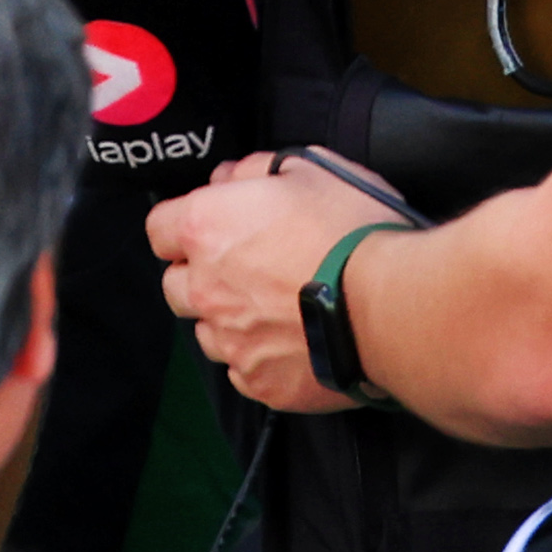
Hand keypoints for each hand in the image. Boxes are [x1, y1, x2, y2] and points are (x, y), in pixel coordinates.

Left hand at [151, 152, 373, 413]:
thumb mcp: (313, 172)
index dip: (186, 224)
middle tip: (249, 267)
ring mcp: (230, 341)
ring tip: (277, 309)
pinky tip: (295, 342)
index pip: (160, 228)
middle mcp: (205, 288)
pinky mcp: (260, 382)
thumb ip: (258, 170)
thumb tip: (233, 176)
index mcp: (207, 229)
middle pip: (175, 284)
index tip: (215, 224)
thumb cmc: (354, 231)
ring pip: (206, 331)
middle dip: (201, 275)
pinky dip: (259, 358)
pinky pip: (242, 371)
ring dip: (228, 320)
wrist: (391, 304)